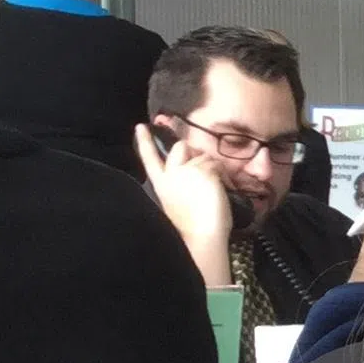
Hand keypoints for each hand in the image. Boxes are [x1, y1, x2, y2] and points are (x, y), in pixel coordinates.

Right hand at [138, 119, 232, 284]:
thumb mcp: (177, 201)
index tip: (140, 126)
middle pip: (181, 147)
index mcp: (161, 184)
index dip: (145, 141)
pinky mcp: (204, 172)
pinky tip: (221, 191)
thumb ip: (180, 182)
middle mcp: (171, 173)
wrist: (201, 236)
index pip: (149, 158)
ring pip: (204, 157)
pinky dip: (223, 176)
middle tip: (201, 169)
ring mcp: (187, 170)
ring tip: (212, 192)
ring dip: (211, 169)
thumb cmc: (192, 227)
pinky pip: (217, 166)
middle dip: (191, 151)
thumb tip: (193, 167)